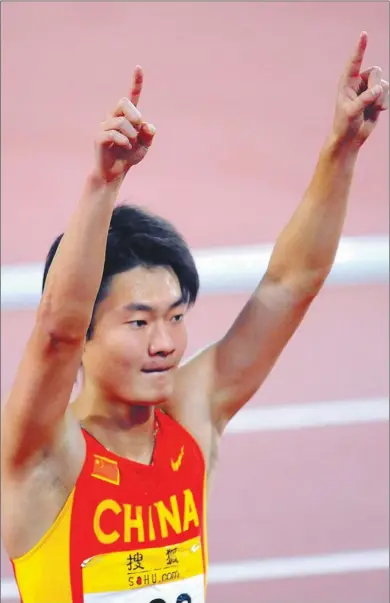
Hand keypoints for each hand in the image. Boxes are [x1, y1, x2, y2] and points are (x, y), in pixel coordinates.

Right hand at [94, 66, 155, 182]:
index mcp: (126, 116)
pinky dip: (124, 141)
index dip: (136, 82)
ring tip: (130, 145)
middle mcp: (113, 117)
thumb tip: (146, 124)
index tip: (139, 67)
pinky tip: (125, 147)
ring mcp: (104, 126)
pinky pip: (113, 133)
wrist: (115, 173)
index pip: (131, 96)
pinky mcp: (99, 137)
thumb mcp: (145, 146)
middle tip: (138, 131)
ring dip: (131, 135)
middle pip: (124, 103)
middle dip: (135, 116)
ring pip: (121, 121)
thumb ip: (149, 134)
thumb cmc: (129, 157)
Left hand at [332, 32, 388, 147]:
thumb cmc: (345, 125)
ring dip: (381, 97)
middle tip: (372, 99)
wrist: (350, 138)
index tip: (364, 34)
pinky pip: (388, 92)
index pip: (354, 62)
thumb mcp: (352, 112)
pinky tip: (378, 110)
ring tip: (374, 108)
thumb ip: (365, 99)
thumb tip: (379, 88)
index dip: (360, 48)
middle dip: (377, 86)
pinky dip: (385, 101)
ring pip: (384, 83)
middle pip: (376, 72)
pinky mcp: (377, 97)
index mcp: (347, 82)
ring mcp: (368, 89)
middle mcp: (358, 82)